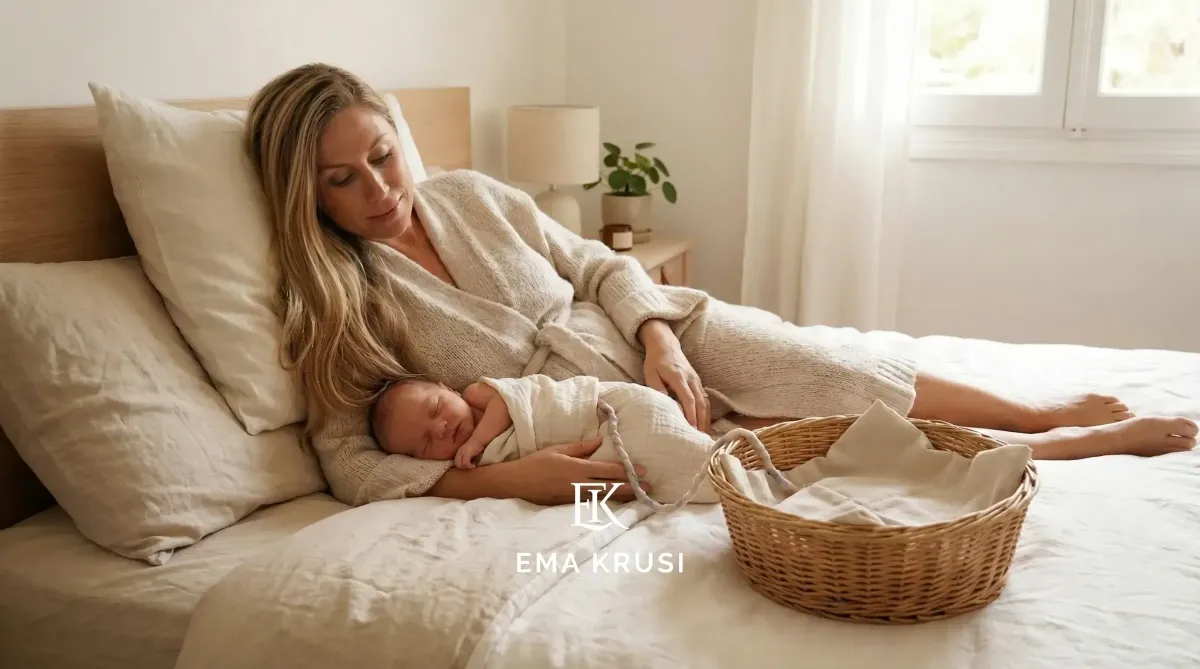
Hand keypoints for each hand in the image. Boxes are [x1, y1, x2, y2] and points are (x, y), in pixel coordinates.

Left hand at [454, 440, 486, 469]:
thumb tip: (467, 465)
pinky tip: (474, 465)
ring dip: (466, 467)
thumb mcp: (469, 452)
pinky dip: (469, 466)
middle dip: (463, 468)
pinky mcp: (467, 454)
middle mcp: (459, 452)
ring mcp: (462, 453)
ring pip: (460, 465)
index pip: (456, 462)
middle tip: (469, 467)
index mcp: (459, 452)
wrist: (479, 440)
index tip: (468, 466)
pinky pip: (465, 463)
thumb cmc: (476, 446)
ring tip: (472, 466)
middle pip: (457, 464)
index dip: (461, 466)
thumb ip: (466, 457)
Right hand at [501, 438, 649, 505]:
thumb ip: (580, 447)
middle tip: (649, 489)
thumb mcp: (557, 449)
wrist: (515, 484)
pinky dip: (607, 503)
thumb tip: (599, 441)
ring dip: (623, 497)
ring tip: (639, 497)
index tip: (641, 471)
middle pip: (611, 487)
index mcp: (577, 468)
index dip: (626, 471)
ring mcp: (575, 497)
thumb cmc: (535, 463)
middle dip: (631, 488)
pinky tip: (617, 503)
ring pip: (604, 497)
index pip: (607, 470)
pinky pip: (593, 503)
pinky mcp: (569, 505)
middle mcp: (578, 485)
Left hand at [641, 324, 710, 432]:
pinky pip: (705, 399)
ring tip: (704, 434)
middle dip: (702, 421)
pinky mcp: (698, 382)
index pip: (688, 399)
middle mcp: (691, 379)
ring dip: (706, 418)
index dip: (691, 415)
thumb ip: (657, 388)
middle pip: (701, 403)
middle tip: (700, 437)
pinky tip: (704, 422)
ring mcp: (697, 380)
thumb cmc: (655, 361)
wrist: (665, 344)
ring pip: (705, 402)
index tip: (692, 429)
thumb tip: (663, 405)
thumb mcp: (650, 373)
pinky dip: (706, 412)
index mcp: (679, 377)